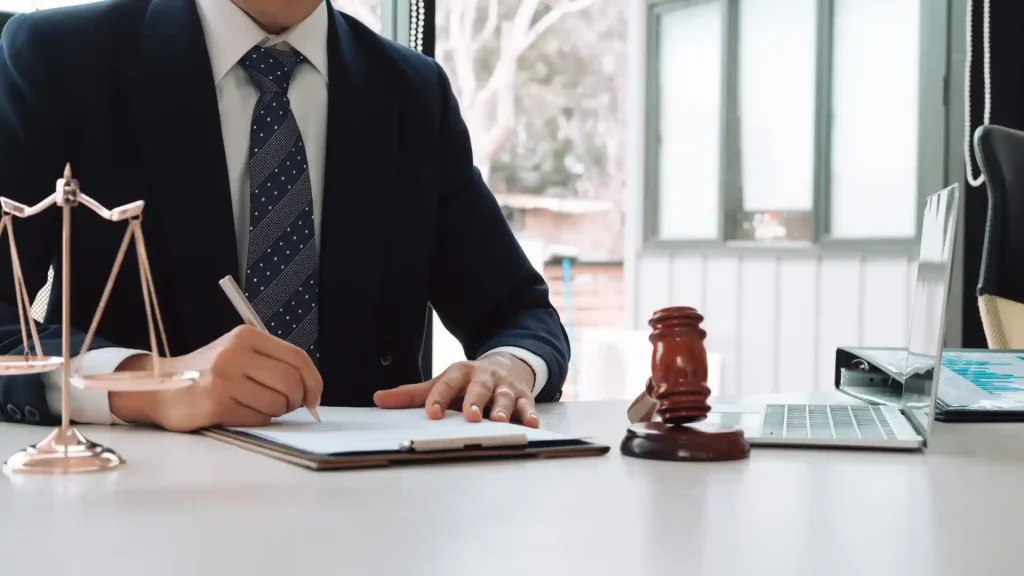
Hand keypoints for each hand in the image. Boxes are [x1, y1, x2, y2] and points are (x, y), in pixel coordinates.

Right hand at [110, 325, 322, 431]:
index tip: (314, 398)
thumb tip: (311, 389)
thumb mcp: (240, 353)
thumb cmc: (209, 373)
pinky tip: (240, 411)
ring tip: (257, 405)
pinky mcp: (216, 403)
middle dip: (296, 400)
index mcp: (246, 336)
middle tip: (288, 405)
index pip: (297, 357)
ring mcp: (224, 378)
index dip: (313, 381)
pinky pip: (257, 418)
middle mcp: (234, 353)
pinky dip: (257, 419)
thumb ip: (273, 363)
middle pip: (291, 382)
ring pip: (276, 403)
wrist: (161, 388)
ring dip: (275, 411)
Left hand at [373, 353, 539, 427]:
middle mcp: (483, 378)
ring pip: (505, 397)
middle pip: (479, 388)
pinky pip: (528, 406)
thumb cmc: (467, 382)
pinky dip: (530, 414)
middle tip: (470, 416)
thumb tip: (378, 399)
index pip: (447, 384)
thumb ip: (412, 394)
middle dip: (475, 401)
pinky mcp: (524, 397)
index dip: (439, 398)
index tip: (432, 414)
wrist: (506, 365)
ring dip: (503, 409)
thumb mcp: (441, 383)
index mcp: (460, 373)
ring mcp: (505, 387)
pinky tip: (531, 424)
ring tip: (500, 421)